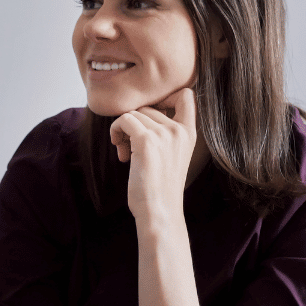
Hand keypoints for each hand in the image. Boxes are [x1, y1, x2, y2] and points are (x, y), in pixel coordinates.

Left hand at [110, 87, 196, 225]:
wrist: (159, 210)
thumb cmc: (159, 188)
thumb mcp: (171, 155)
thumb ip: (165, 133)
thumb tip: (138, 113)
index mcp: (190, 132)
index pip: (186, 94)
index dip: (163, 97)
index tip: (148, 118)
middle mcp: (179, 130)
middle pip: (148, 106)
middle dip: (134, 124)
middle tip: (130, 148)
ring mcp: (164, 134)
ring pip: (134, 114)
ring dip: (123, 131)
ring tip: (126, 153)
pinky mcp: (146, 141)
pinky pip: (123, 120)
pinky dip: (116, 131)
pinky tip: (120, 151)